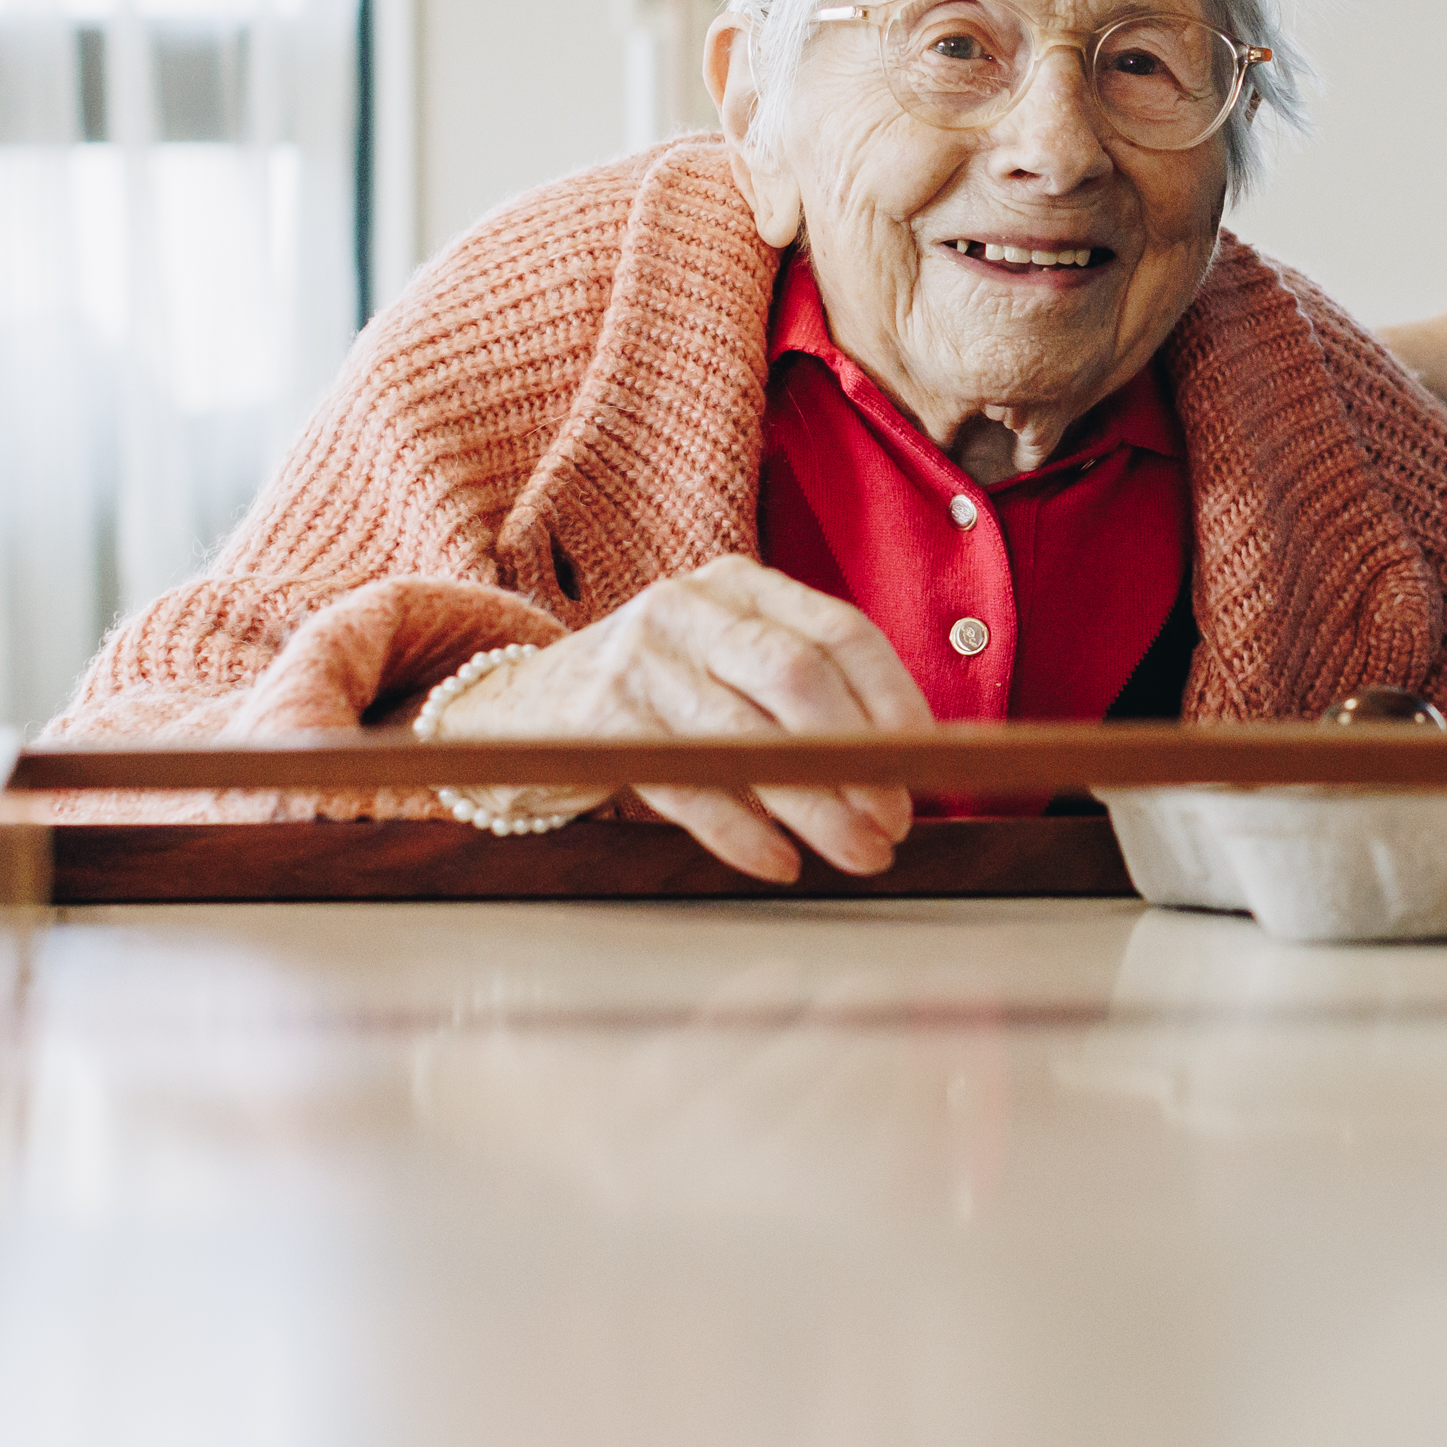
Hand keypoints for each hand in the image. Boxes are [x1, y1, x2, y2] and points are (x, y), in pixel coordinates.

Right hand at [422, 557, 934, 881]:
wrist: (519, 708)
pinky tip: (780, 862)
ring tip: (858, 852)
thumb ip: (801, 688)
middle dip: (861, 758)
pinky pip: (693, 786)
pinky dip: (746, 832)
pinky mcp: (603, 719)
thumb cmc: (656, 692)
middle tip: (893, 821)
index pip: (841, 631)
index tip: (927, 760)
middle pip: (800, 679)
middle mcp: (691, 607)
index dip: (895, 699)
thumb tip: (909, 757)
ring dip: (818, 807)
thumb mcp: (725, 660)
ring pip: (752, 738)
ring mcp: (641, 659)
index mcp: (740, 584)